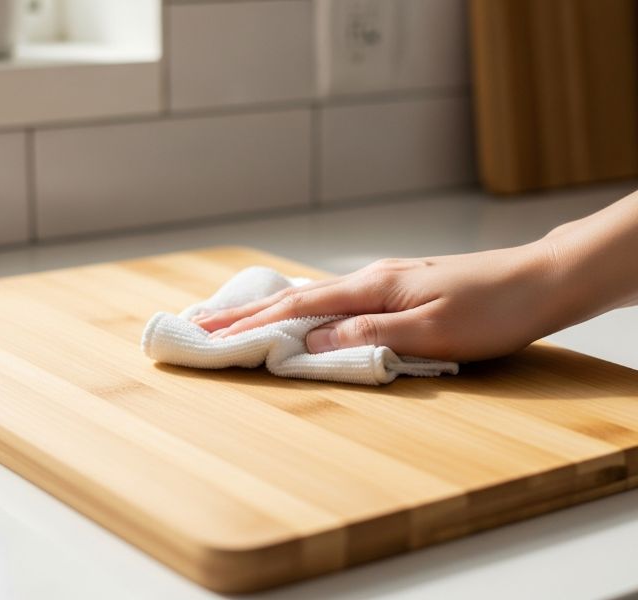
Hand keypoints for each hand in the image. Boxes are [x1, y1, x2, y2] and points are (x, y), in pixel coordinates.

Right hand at [193, 241, 566, 361]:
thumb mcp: (433, 329)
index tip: (208, 335)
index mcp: (371, 288)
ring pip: (312, 297)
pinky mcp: (396, 289)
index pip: (297, 309)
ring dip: (269, 310)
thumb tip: (310, 343)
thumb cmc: (492, 308)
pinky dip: (302, 309)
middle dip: (245, 314)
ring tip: (233, 319)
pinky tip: (296, 312)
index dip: (251, 325)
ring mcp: (382, 282)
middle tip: (200, 323)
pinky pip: (334, 300)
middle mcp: (369, 279)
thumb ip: (369, 335)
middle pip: (294, 297)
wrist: (539, 280)